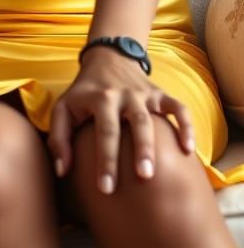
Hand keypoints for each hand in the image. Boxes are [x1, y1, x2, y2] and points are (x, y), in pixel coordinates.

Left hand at [48, 46, 194, 192]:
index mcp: (98, 98)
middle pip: (133, 122)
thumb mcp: (64, 108)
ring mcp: (142, 93)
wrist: (106, 58)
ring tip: (160, 171)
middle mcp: (122, 94)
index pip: (104, 131)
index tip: (106, 188)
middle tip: (143, 179)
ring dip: (158, 142)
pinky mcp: (160, 93)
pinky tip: (188, 149)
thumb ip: (59, 138)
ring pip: (152, 117)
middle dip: (139, 150)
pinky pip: (178, 108)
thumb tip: (61, 171)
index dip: (105, 160)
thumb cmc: (83, 93)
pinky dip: (186, 126)